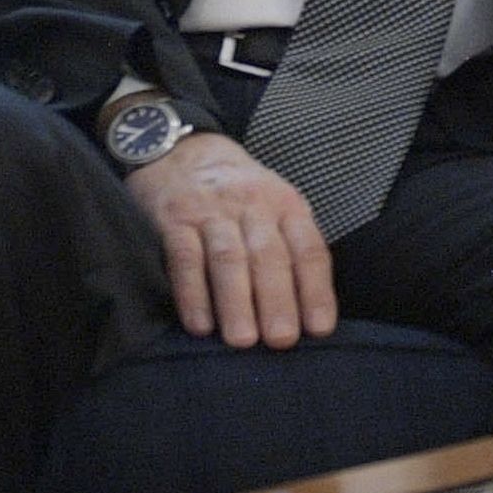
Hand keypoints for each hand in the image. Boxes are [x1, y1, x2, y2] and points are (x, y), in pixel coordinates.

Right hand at [130, 134, 335, 348]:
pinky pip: (184, 258)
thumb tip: (309, 314)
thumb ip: (291, 248)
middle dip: (277, 301)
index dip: (316, 290)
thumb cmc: (238, 194)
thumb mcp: (275, 206)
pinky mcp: (172, 219)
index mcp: (286, 205)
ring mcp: (210, 211)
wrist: (182, 151)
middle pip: (269, 256)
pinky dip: (192, 293)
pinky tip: (200, 324)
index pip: (308, 249)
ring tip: (243, 340)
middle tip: (282, 340)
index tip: (320, 329)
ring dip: (237, 302)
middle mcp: (252, 205)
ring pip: (228, 259)